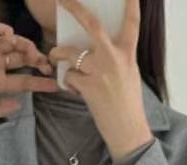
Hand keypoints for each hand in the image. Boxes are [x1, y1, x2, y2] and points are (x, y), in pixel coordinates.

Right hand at [0, 22, 57, 118]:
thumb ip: (0, 108)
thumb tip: (18, 106)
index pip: (24, 81)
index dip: (40, 83)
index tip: (54, 85)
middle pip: (23, 59)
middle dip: (37, 60)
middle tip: (46, 64)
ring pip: (14, 43)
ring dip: (26, 45)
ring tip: (31, 52)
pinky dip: (6, 30)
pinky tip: (11, 37)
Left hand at [49, 0, 153, 161]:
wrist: (128, 130)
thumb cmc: (128, 105)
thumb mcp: (129, 74)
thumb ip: (116, 57)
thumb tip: (96, 47)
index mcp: (127, 54)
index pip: (132, 23)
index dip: (131, 5)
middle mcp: (114, 58)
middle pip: (92, 25)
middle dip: (75, 8)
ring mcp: (100, 72)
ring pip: (70, 53)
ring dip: (58, 54)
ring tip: (54, 57)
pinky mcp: (88, 87)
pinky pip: (70, 77)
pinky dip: (69, 82)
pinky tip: (75, 89)